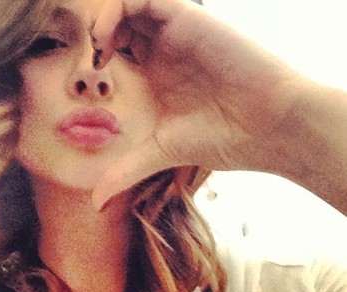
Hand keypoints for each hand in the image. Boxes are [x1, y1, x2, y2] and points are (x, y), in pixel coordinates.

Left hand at [90, 0, 304, 208]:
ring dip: (105, 19)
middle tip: (95, 62)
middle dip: (98, 34)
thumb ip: (124, 171)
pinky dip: (122, 9)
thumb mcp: (160, 153)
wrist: (265, 126)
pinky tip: (112, 39)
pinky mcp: (188, 19)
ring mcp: (175, 33)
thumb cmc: (219, 138)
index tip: (92, 78)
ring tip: (101, 48)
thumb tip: (96, 205)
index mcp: (156, 74)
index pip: (118, 48)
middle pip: (120, 22)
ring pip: (131, 4)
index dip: (97, 55)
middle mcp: (163, 50)